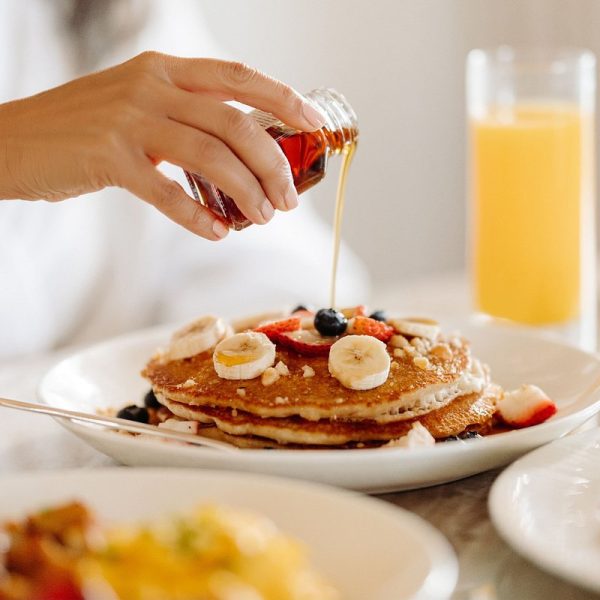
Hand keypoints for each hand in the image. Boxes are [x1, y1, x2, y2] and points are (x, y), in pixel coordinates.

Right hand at [0, 52, 325, 239]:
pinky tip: (217, 233)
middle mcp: (151, 86)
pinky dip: (196, 216)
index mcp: (165, 70)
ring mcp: (128, 118)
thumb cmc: (85, 129)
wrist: (14, 139)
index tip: (315, 124)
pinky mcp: (108, 156)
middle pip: (234, 123)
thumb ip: (186, 120)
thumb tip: (242, 156)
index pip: (238, 77)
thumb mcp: (140, 106)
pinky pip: (165, 191)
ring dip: (245, 192)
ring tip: (261, 218)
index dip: (282, 98)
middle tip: (287, 199)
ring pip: (208, 156)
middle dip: (271, 164)